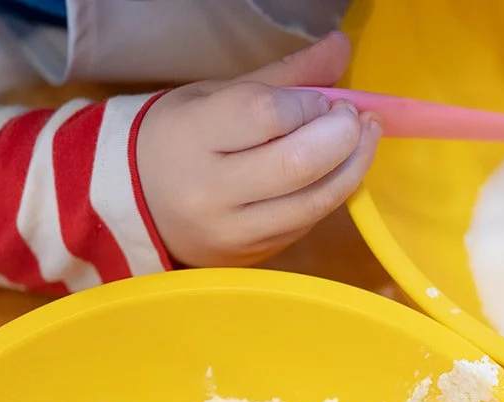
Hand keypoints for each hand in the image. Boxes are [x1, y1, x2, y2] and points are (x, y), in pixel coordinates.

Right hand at [136, 32, 380, 267]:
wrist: (139, 204)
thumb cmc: (179, 139)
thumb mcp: (216, 96)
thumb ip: (284, 75)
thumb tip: (341, 45)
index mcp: (191, 136)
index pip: (266, 115)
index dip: (307, 103)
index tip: (320, 97)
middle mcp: (210, 191)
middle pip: (298, 164)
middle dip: (342, 135)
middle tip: (355, 116)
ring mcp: (234, 231)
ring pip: (314, 201)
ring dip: (353, 166)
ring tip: (364, 137)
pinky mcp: (255, 255)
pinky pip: (308, 222)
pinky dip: (331, 191)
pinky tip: (337, 169)